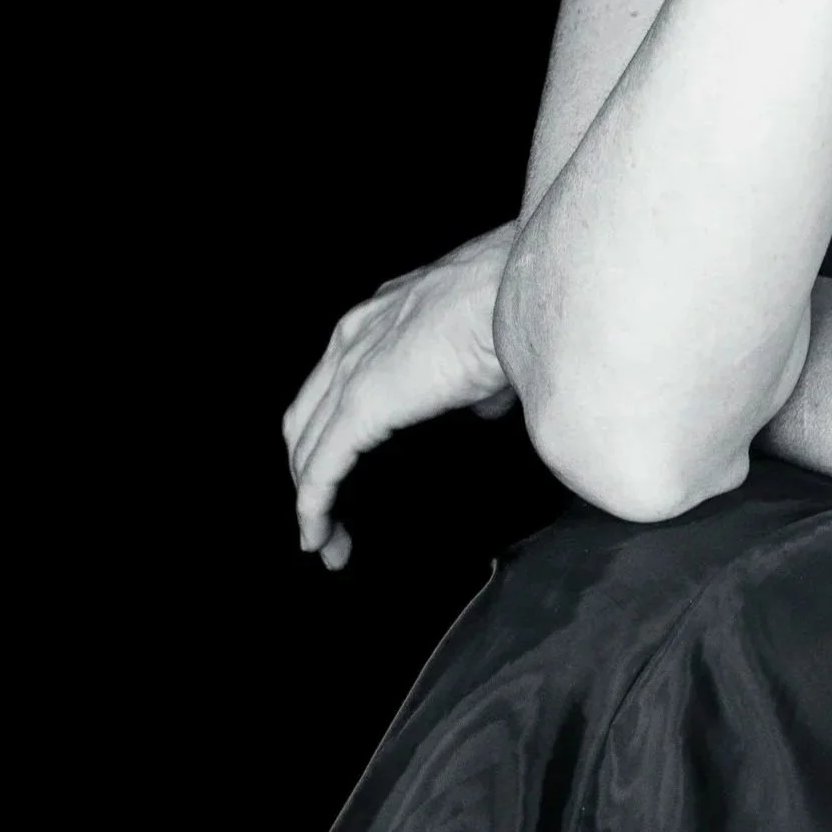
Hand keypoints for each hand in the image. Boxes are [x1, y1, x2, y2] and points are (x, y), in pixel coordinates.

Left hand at [283, 223, 515, 569]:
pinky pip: (321, 468)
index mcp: (383, 314)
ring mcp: (351, 367)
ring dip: (312, 499)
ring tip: (326, 543)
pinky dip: (314, 508)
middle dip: (310, 470)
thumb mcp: (489, 338)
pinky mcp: (361, 404)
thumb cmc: (521, 302)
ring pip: (306, 445)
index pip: (335, 381)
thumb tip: (480, 410)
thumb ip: (475, 379)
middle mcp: (354, 335)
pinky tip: (319, 538)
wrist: (525, 288)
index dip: (333, 430)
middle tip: (329, 518)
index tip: (350, 469)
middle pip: (306, 416)